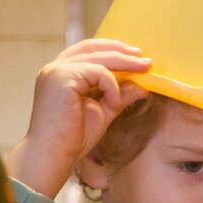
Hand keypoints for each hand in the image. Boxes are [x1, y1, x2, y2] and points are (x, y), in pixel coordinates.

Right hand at [6, 38, 150, 197]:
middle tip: (147, 60)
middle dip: (123, 52)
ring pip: (97, 57)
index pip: (89, 50)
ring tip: (144, 71)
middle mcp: (56, 68)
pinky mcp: (61, 77)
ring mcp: (56, 71)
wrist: (55, 154)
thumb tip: (142, 86)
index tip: (137, 56)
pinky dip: (111, 85)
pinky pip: (96, 72)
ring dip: (125, 63)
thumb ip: (120, 96)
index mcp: (63, 73)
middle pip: (93, 48)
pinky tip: (114, 101)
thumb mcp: (104, 111)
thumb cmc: (74, 137)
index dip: (113, 50)